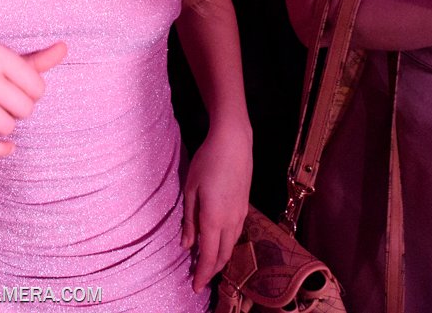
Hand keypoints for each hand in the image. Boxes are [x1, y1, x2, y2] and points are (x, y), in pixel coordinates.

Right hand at [0, 41, 66, 156]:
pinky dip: (1, 149)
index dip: (30, 94)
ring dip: (4, 126)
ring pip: (8, 127)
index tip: (14, 90)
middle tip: (0, 103)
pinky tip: (4, 145)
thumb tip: (65, 48)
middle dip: (17, 111)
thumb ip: (34, 59)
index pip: (38, 88)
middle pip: (26, 109)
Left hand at [181, 130, 250, 289]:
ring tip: (207, 265)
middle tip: (199, 280)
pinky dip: (226, 245)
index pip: (209, 256)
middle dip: (211, 271)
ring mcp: (240, 214)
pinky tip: (218, 244)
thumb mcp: (190, 190)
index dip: (202, 274)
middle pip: (222, 255)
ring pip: (231, 246)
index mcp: (214, 219)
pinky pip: (236, 234)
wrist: (233, 143)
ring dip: (219, 259)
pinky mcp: (244, 207)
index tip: (195, 287)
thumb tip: (186, 245)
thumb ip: (189, 220)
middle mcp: (231, 221)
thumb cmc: (207, 163)